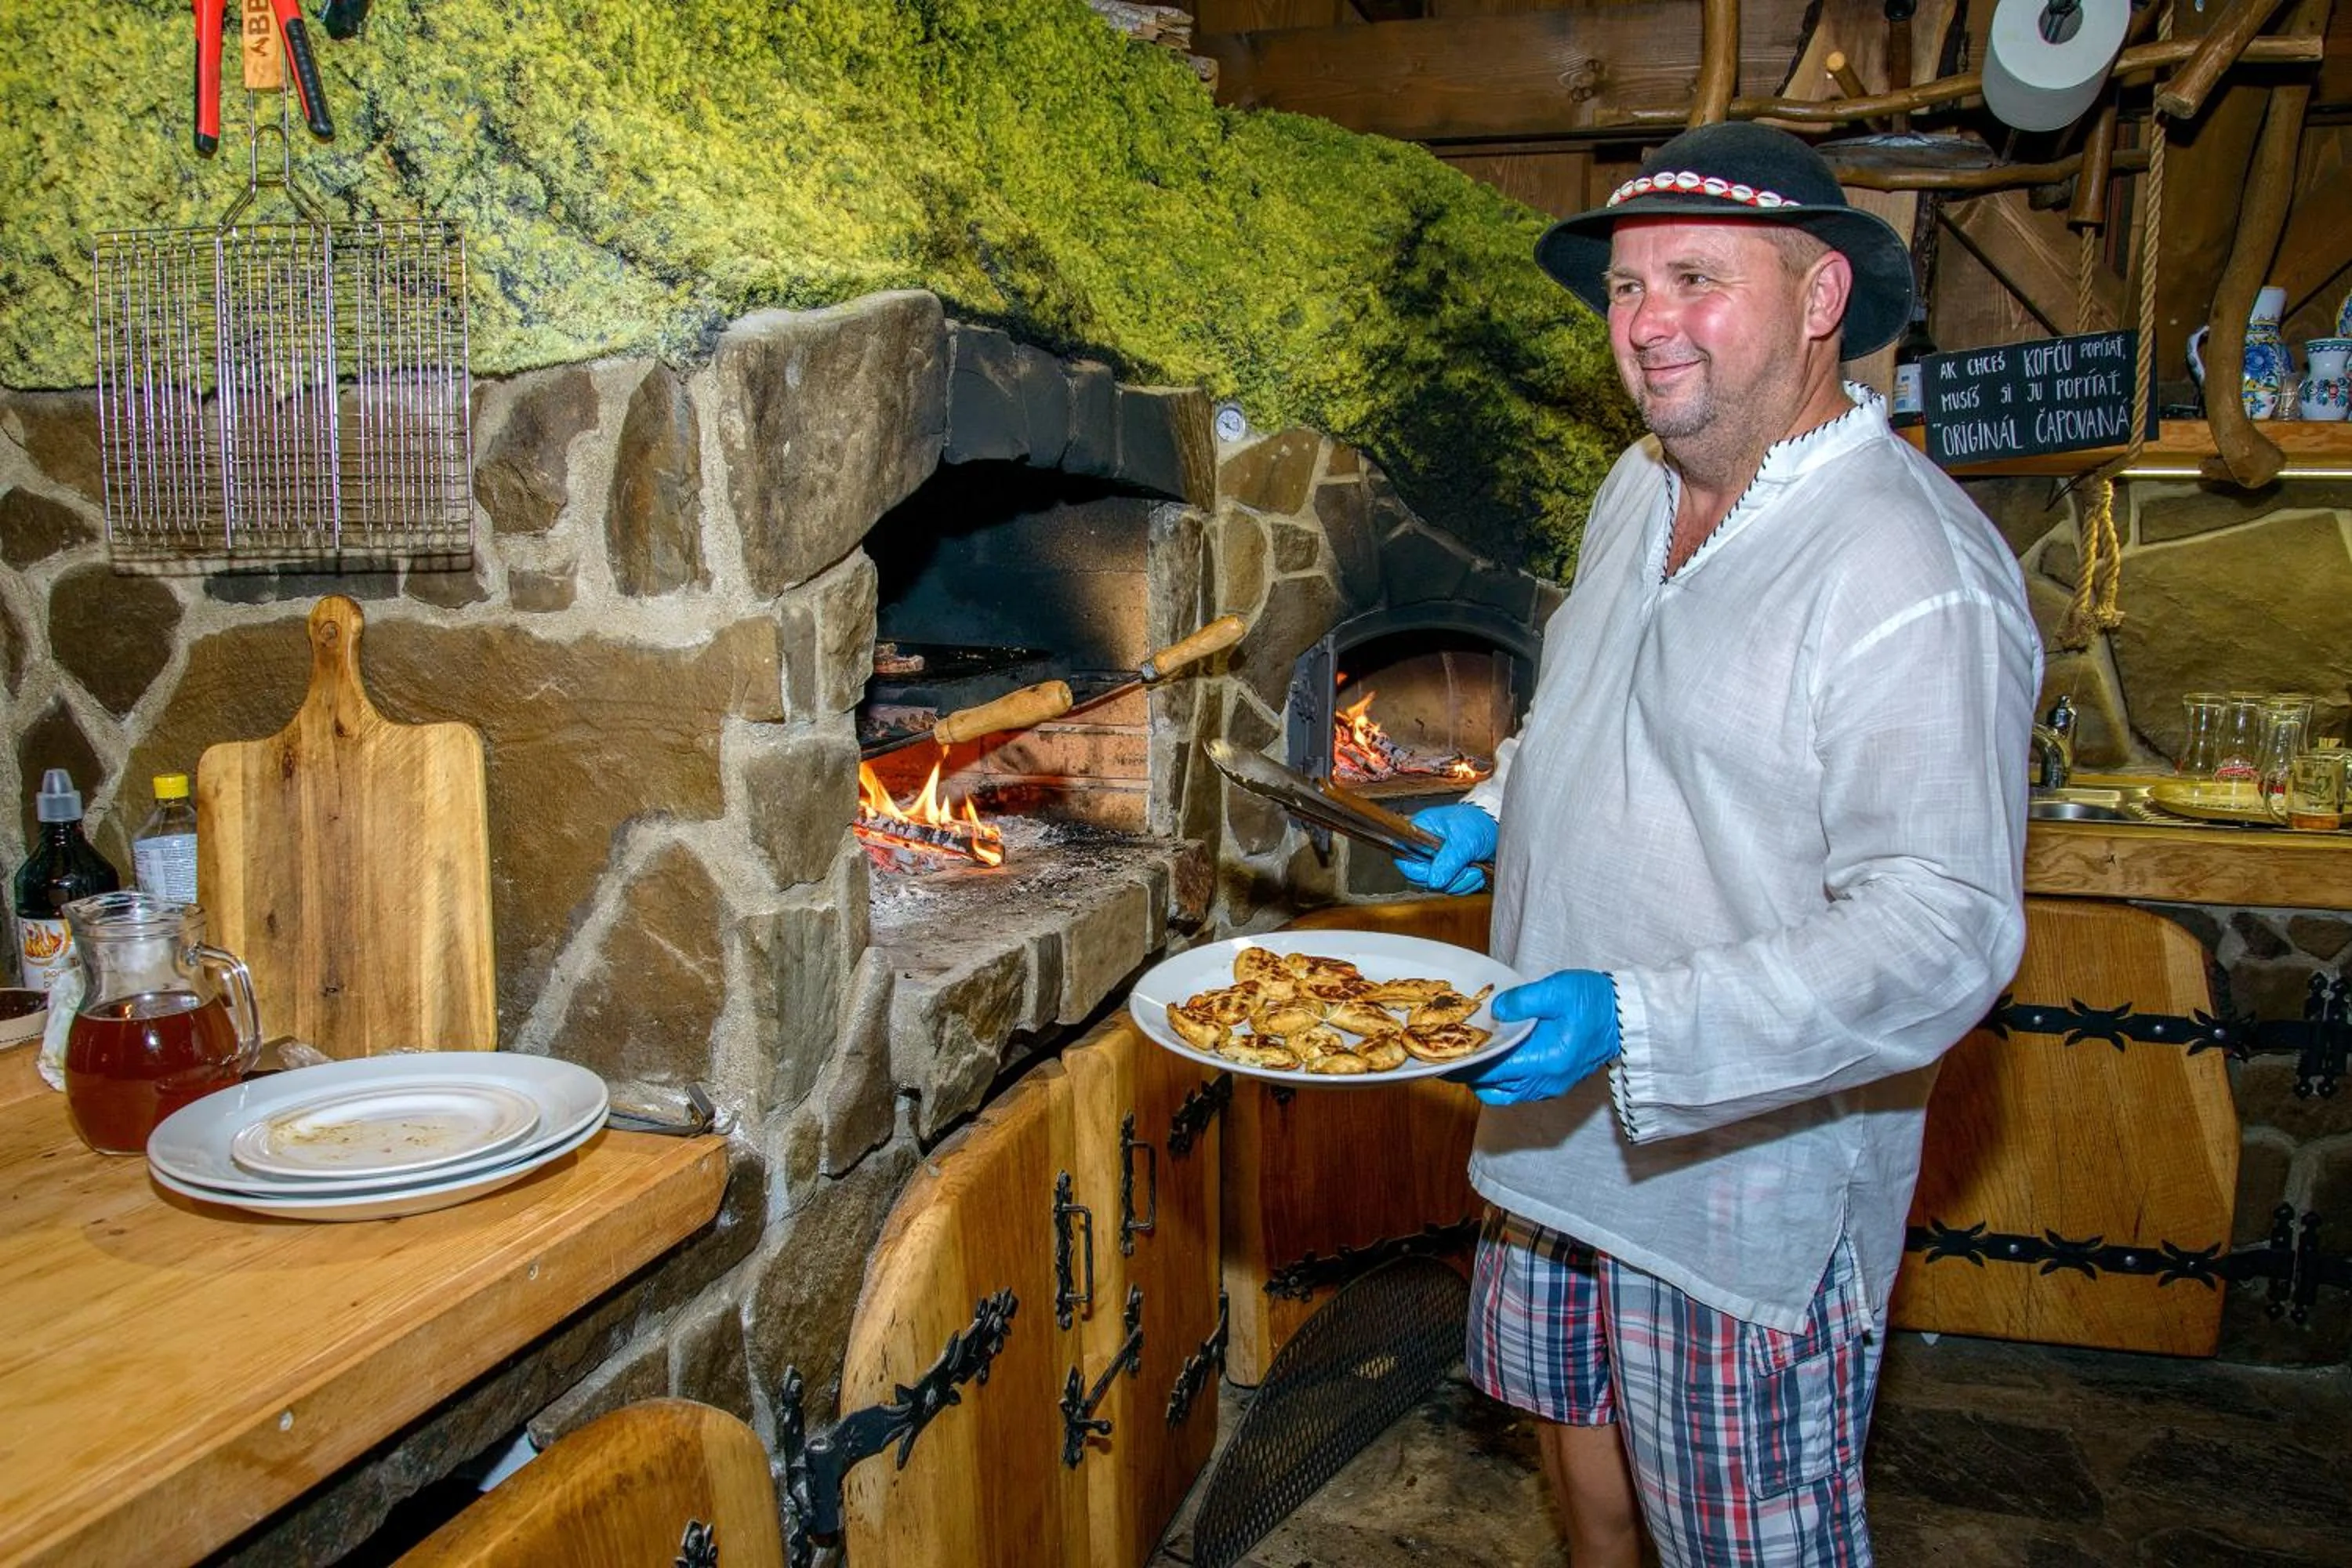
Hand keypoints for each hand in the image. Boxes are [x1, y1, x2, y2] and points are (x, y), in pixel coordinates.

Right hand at [1393, 804, 1496, 895]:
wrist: (1497, 826)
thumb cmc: (1477, 822)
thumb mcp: (1463, 841)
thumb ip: (1447, 863)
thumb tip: (1434, 882)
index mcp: (1419, 832)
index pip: (1405, 859)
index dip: (1420, 871)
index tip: (1439, 872)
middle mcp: (1425, 848)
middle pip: (1423, 877)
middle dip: (1449, 878)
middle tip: (1465, 868)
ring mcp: (1437, 860)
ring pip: (1439, 885)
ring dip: (1460, 883)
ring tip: (1474, 869)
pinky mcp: (1450, 870)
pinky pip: (1452, 887)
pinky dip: (1466, 884)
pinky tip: (1476, 873)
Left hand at [1448, 969, 1619, 1104]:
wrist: (1627, 1016)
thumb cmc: (1595, 1002)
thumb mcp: (1558, 990)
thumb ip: (1523, 1000)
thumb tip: (1496, 1011)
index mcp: (1545, 1062)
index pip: (1490, 1072)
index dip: (1463, 1066)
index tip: (1440, 1057)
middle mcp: (1545, 1082)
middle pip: (1492, 1088)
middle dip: (1468, 1074)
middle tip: (1449, 1053)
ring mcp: (1551, 1087)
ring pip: (1503, 1094)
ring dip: (1484, 1078)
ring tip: (1469, 1054)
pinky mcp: (1555, 1083)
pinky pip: (1518, 1090)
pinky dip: (1500, 1078)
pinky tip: (1495, 1056)